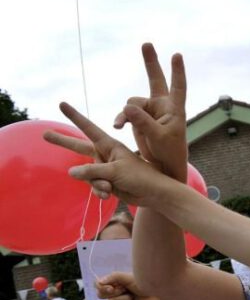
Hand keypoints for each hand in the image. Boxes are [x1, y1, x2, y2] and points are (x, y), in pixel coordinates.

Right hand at [43, 103, 170, 205]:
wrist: (155, 194)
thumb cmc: (141, 177)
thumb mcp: (116, 171)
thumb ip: (93, 171)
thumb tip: (70, 171)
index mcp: (110, 146)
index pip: (89, 128)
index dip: (75, 116)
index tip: (62, 104)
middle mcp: (106, 155)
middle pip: (79, 147)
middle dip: (64, 142)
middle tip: (44, 134)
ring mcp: (106, 169)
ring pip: (87, 175)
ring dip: (95, 183)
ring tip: (108, 187)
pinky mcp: (108, 182)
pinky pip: (95, 186)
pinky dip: (100, 191)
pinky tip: (108, 195)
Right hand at [97, 272, 161, 299]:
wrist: (156, 295)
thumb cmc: (143, 283)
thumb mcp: (127, 277)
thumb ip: (113, 277)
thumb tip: (99, 282)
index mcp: (113, 283)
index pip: (98, 285)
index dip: (101, 287)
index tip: (111, 288)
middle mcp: (114, 293)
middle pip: (100, 295)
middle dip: (114, 293)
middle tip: (125, 290)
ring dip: (124, 299)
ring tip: (133, 296)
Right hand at [113, 43, 188, 181]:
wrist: (163, 164)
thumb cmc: (170, 151)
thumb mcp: (159, 137)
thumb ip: (144, 122)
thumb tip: (127, 106)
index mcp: (175, 109)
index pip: (178, 86)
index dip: (177, 71)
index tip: (177, 55)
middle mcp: (162, 106)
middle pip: (156, 80)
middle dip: (150, 62)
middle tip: (147, 43)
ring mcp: (149, 111)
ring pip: (132, 103)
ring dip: (126, 113)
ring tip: (121, 125)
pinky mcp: (139, 118)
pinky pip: (126, 113)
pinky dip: (122, 118)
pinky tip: (118, 125)